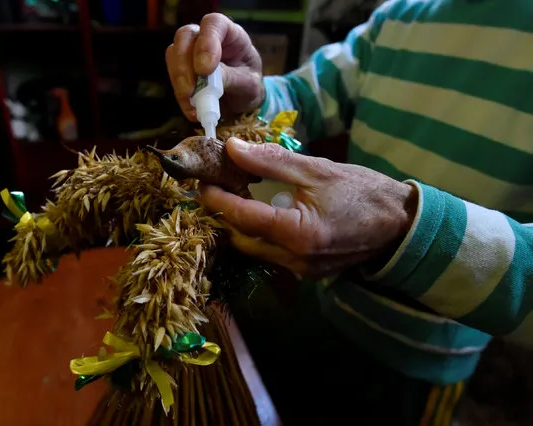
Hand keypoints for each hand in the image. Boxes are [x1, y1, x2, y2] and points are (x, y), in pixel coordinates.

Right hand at [166, 13, 264, 120]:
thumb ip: (231, 78)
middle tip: (190, 90)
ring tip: (193, 104)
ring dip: (179, 82)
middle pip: (185, 36)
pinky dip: (181, 97)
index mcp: (230, 34)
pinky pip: (174, 79)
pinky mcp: (182, 71)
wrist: (243, 99)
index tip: (205, 69)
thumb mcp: (249, 84)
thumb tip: (209, 79)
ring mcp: (191, 52)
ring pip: (174, 56)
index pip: (213, 24)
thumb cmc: (250, 84)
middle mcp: (206, 37)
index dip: (206, 42)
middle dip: (184, 64)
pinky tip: (193, 111)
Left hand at [199, 138, 418, 278]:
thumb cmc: (363, 192)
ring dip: (240, 225)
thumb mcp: (317, 169)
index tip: (202, 182)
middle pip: (242, 239)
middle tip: (217, 186)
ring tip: (236, 195)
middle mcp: (295, 260)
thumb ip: (272, 161)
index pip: (242, 217)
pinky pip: (271, 254)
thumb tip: (233, 149)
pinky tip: (262, 212)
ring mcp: (301, 271)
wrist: (400, 224)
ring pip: (254, 249)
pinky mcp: (306, 272)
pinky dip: (260, 234)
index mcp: (298, 234)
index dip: (217, 198)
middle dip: (224, 214)